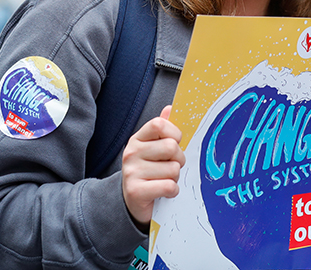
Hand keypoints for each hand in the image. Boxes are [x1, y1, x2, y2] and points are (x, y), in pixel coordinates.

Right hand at [121, 105, 185, 226]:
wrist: (132, 201)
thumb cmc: (149, 171)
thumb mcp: (154, 148)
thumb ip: (163, 129)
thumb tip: (170, 108)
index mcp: (137, 139)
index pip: (159, 124)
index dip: (174, 134)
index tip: (175, 144)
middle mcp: (131, 153)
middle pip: (171, 147)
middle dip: (178, 159)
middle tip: (171, 166)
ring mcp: (132, 172)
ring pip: (173, 169)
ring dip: (175, 177)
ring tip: (164, 180)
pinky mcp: (136, 191)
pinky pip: (169, 186)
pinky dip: (172, 191)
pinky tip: (164, 192)